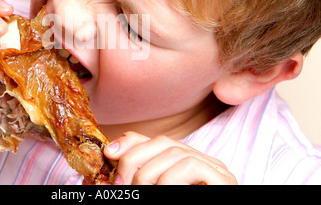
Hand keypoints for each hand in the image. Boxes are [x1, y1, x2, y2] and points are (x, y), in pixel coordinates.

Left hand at [104, 131, 236, 184]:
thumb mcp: (153, 191)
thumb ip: (139, 182)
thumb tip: (109, 163)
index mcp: (187, 165)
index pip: (157, 141)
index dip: (132, 143)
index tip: (109, 154)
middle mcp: (204, 163)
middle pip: (163, 142)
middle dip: (134, 159)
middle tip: (120, 184)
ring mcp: (217, 170)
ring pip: (174, 153)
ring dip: (147, 173)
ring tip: (138, 192)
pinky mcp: (224, 180)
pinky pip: (189, 166)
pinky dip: (167, 180)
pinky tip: (160, 192)